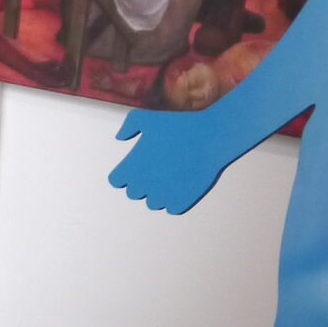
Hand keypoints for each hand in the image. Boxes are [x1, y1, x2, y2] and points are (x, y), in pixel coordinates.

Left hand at [109, 110, 224, 215]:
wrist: (210, 136)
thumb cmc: (179, 126)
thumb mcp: (146, 118)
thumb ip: (129, 126)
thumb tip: (121, 137)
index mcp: (132, 168)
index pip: (117, 181)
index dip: (126, 174)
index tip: (136, 166)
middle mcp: (143, 185)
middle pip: (134, 193)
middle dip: (142, 183)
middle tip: (157, 168)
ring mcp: (162, 196)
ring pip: (153, 203)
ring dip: (158, 193)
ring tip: (170, 175)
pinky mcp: (181, 202)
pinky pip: (171, 208)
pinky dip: (175, 200)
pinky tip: (181, 184)